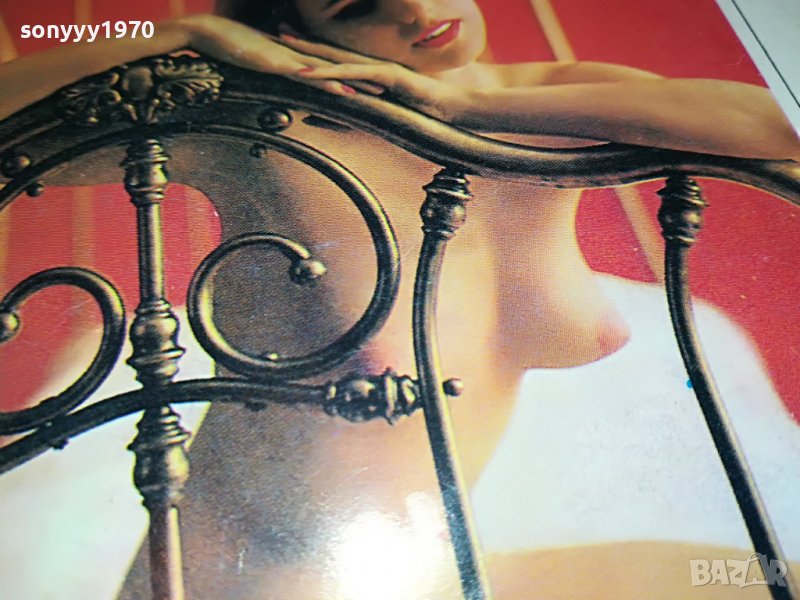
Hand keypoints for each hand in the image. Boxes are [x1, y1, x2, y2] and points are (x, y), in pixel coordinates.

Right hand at [178, 14, 381, 95]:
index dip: (349, 71)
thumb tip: (280, 73)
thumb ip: (270, 66)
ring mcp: (288, 57)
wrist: (205, 31)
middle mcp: (295, 54)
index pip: (327, 63)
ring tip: (375, 90)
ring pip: (328, 70)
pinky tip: (341, 87)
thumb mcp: (255, 59)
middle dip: (362, 76)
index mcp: (292, 54)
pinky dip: (324, 80)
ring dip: (352, 80)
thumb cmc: (227, 45)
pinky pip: (305, 74)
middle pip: (336, 65)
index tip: (369, 79)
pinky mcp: (276, 62)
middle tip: (387, 84)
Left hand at [279, 34, 467, 121]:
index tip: (286, 40)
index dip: (311, 48)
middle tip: (273, 30)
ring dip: (310, 51)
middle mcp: (372, 65)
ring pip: (337, 58)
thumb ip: (357, 113)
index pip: (336, 57)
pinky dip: (331, 73)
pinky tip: (311, 73)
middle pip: (330, 51)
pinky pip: (354, 74)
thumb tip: (324, 118)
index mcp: (372, 71)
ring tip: (283, 43)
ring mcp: (380, 69)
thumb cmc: (431, 109)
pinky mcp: (388, 77)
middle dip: (302, 41)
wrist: (461, 107)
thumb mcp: (387, 112)